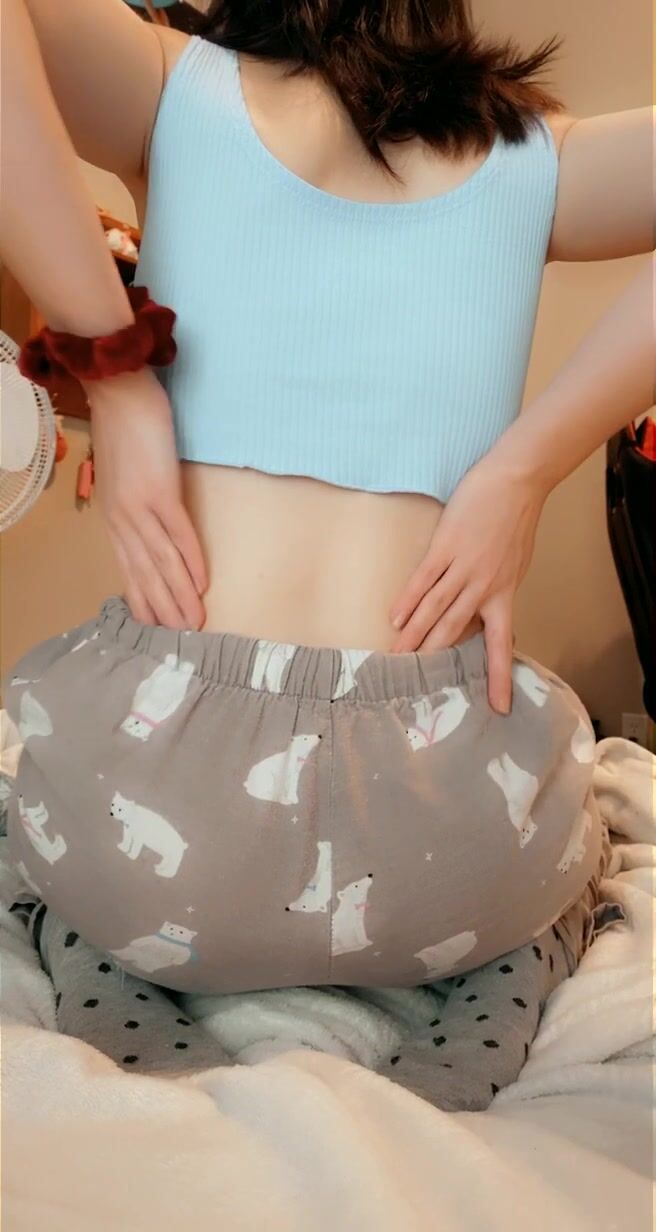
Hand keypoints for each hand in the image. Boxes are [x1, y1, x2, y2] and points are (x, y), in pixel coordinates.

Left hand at [88, 368, 207, 628]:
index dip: (144, 601)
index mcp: (114, 517)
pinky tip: (201, 583)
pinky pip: (179, 534)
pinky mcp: (160, 492)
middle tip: (181, 641)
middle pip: (145, 575)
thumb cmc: (125, 427)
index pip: (130, 569)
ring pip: (161, 563)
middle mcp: (123, 520)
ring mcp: (140, 508)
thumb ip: (134, 500)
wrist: (120, 393)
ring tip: (195, 623)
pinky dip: (190, 561)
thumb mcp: (123, 473)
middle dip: (164, 610)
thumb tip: (153, 521)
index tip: (157, 627)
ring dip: (179, 596)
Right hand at [389, 458, 547, 712]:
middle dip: (433, 658)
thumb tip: (485, 615)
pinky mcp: (446, 546)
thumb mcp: (515, 564)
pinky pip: (424, 579)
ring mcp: (463, 566)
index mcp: (504, 594)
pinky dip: (409, 600)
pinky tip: (396, 617)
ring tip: (397, 657)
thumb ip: (498, 591)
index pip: (501, 645)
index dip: (498, 677)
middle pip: (453, 630)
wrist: (515, 482)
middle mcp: (484, 587)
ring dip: (414, 635)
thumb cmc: (514, 520)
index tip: (498, 708)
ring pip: (435, 609)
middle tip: (416, 685)